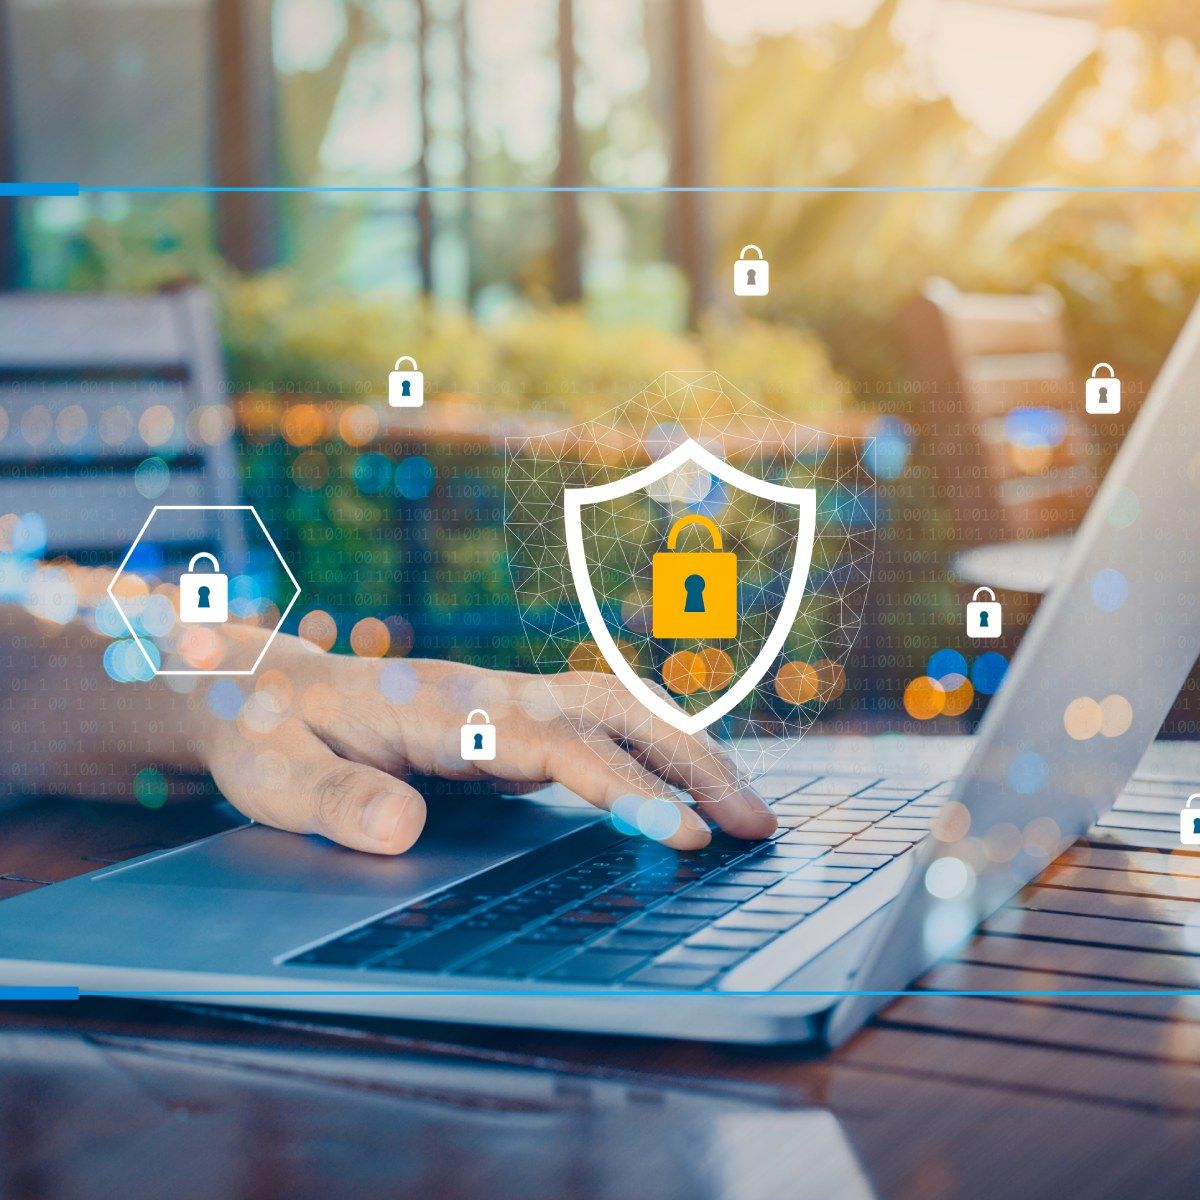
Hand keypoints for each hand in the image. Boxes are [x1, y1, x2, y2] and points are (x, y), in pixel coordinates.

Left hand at [198, 633, 775, 855]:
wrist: (257, 688)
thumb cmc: (266, 733)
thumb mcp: (271, 774)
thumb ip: (332, 800)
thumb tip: (407, 828)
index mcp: (446, 709)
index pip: (558, 746)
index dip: (623, 789)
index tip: (682, 835)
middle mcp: (492, 696)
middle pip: (614, 712)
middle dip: (693, 762)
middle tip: (759, 826)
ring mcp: (505, 703)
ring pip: (619, 711)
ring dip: (688, 752)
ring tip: (746, 811)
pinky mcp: (508, 720)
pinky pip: (600, 729)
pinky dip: (656, 752)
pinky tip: (682, 790)